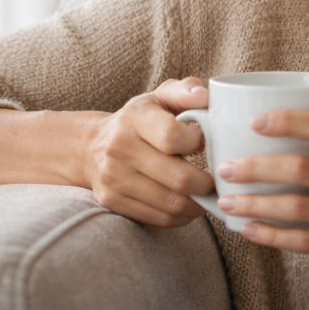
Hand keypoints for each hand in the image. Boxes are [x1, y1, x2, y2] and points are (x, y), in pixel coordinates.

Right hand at [82, 77, 214, 227]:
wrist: (91, 146)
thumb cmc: (139, 120)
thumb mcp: (160, 97)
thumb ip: (186, 91)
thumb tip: (205, 96)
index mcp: (134, 118)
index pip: (172, 137)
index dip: (196, 143)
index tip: (202, 142)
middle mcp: (119, 148)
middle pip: (178, 178)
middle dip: (207, 183)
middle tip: (218, 179)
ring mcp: (114, 178)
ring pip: (172, 203)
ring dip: (199, 204)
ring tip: (208, 195)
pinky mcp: (113, 201)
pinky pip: (159, 218)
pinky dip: (182, 216)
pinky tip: (190, 205)